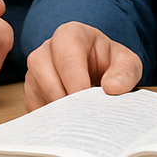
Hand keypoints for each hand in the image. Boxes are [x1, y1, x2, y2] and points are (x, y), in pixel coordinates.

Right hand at [24, 21, 142, 109]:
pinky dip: (52, 119)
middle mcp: (46, 49)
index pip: (67, 59)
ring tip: (81, 120)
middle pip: (46, 76)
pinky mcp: (30, 90)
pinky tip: (70, 122)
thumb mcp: (127, 63)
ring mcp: (35, 70)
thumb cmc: (109, 63)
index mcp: (70, 35)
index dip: (77, 84)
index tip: (90, 104)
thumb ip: (125, 72)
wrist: (99, 70)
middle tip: (86, 117)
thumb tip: (112, 87)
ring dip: (59, 111)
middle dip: (67, 100)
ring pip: (37, 93)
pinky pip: (34, 107)